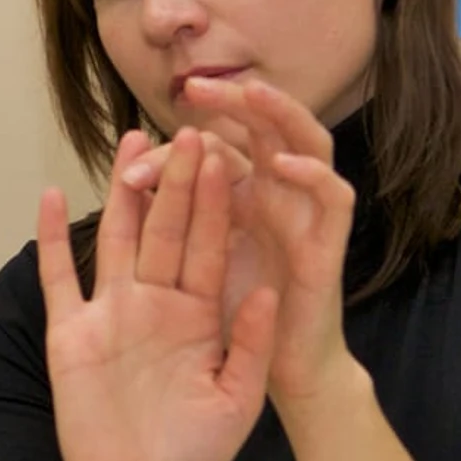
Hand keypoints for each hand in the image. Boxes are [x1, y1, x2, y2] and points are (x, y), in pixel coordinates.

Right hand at [37, 125, 278, 460]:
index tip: (231, 154)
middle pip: (168, 229)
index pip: (212, 247)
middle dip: (180, 181)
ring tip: (132, 140)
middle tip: (190, 130)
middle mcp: (154, 305)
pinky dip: (49, 238)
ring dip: (123, 190)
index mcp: (198, 318)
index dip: (220, 202)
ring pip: (118, 238)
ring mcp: (110, 314)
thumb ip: (248, 345)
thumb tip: (266, 289)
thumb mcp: (235, 402)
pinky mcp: (69, 332)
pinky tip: (47, 196)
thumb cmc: (188, 458)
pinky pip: (57, 278)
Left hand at [121, 78, 355, 411]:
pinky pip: (334, 197)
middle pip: (258, 131)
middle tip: (194, 88)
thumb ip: (170, 225)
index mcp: (239, 197)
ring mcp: (307, 214)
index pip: (210, 152)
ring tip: (253, 95)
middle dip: (230, 105)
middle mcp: (276, 195)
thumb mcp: (191, 269)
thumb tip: (127, 182)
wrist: (283, 372)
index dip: (174, 146)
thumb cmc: (234, 319)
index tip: (131, 144)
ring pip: (306, 142)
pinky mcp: (330, 244)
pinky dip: (314, 176)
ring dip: (281, 116)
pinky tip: (285, 164)